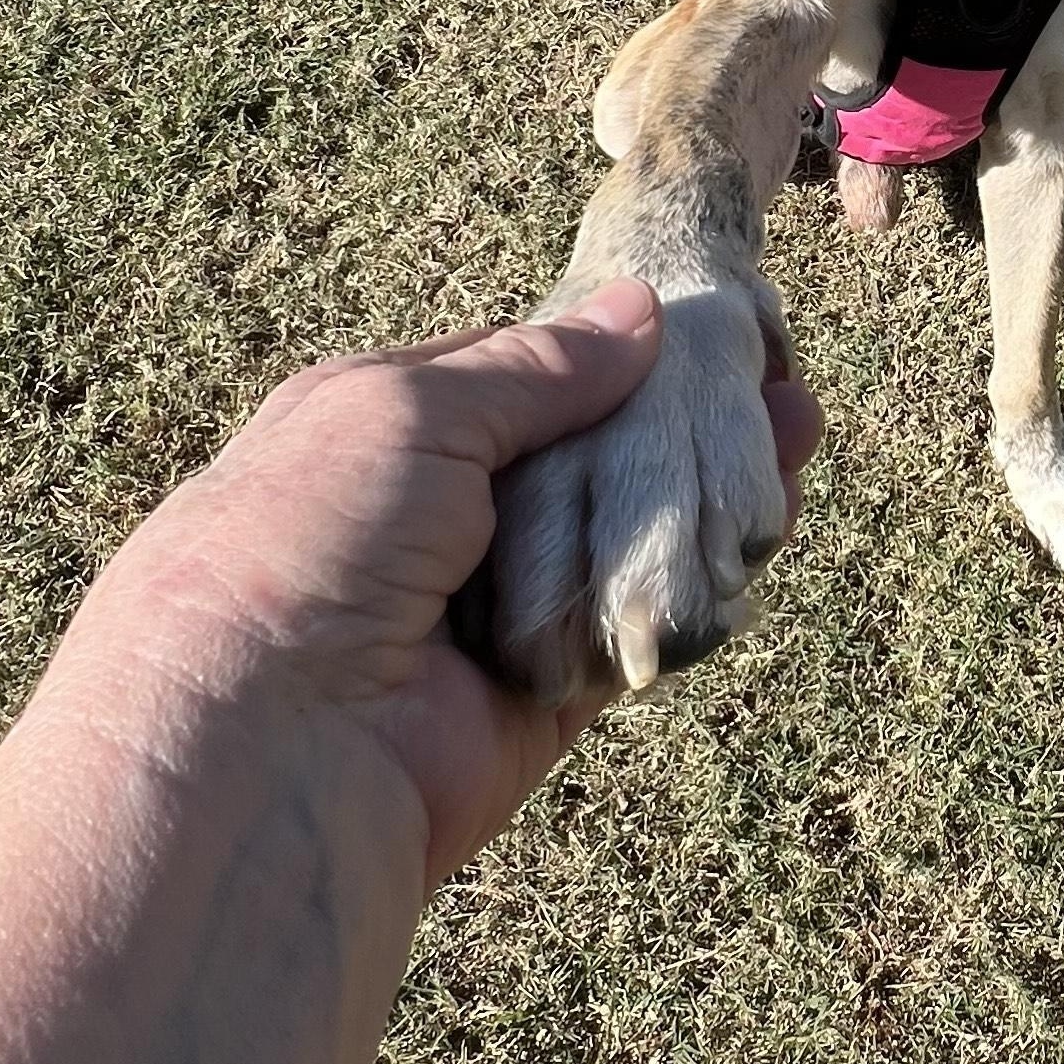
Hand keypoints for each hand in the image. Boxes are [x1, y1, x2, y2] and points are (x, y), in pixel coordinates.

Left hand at [79, 282, 821, 881]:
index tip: (699, 327)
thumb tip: (640, 312)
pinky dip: (701, 586)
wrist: (263, 751)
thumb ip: (535, 368)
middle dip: (673, 419)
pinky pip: (634, 628)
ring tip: (800, 436)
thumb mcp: (407, 409)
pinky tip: (771, 529)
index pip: (512, 375)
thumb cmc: (304, 540)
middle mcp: (432, 521)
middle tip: (774, 380)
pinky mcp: (541, 698)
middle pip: (580, 456)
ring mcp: (489, 611)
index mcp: (377, 432)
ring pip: (620, 538)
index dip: (606, 352)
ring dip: (706, 495)